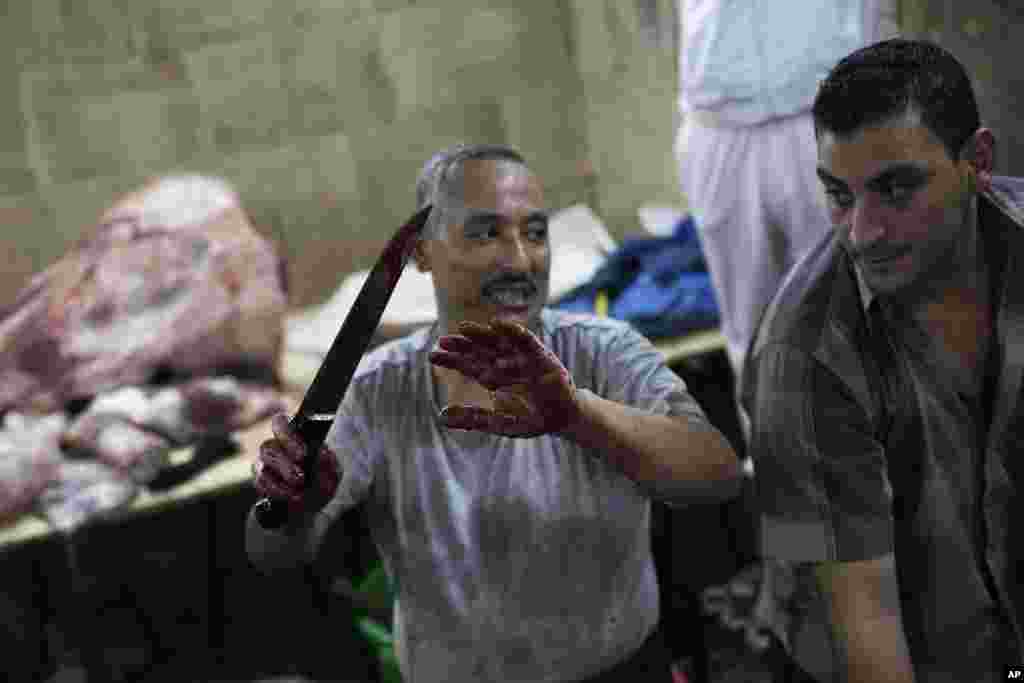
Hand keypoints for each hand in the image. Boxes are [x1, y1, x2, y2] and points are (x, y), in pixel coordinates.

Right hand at [252, 413, 340, 515]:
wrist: (311, 506)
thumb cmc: (322, 482)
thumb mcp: (333, 473)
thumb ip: (329, 463)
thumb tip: (322, 452)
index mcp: (294, 435)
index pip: (280, 423)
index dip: (288, 436)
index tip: (303, 454)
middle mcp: (276, 446)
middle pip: (268, 446)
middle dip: (285, 464)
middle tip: (300, 478)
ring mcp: (265, 463)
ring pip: (261, 466)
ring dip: (280, 481)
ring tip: (299, 492)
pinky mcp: (260, 481)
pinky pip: (260, 483)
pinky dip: (277, 492)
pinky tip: (291, 497)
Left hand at [428, 318, 581, 437]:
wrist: (562, 420)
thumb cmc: (531, 420)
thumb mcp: (499, 422)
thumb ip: (473, 418)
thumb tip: (441, 417)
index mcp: (495, 378)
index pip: (469, 366)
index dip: (452, 360)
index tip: (432, 355)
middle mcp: (506, 364)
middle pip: (481, 351)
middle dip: (463, 345)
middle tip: (443, 340)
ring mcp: (523, 359)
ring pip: (500, 342)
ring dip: (483, 334)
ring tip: (464, 328)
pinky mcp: (542, 357)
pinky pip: (527, 341)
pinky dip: (514, 332)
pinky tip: (498, 325)